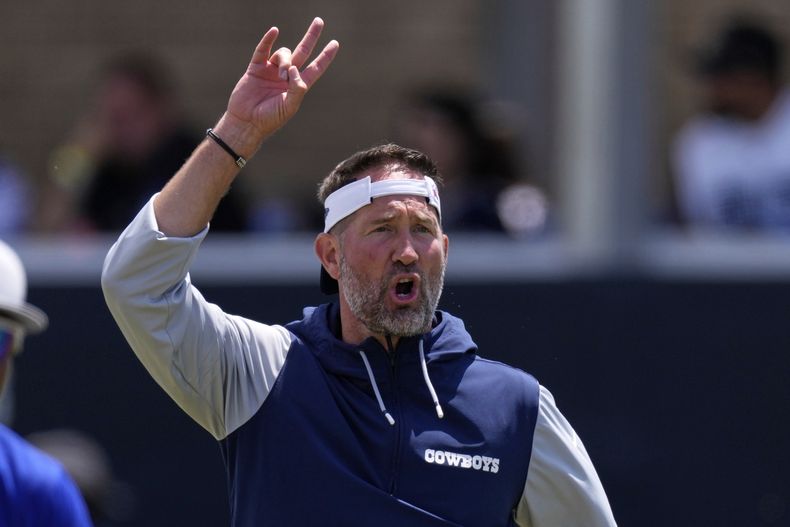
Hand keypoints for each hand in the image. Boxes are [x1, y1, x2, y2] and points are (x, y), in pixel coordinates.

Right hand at [221, 17, 338, 153]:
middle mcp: (286, 76)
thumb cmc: (270, 119)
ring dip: (285, 60)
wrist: (247, 122)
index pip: (315, 68)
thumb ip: (297, 88)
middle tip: (319, 21)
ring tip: (281, 75)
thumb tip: (295, 68)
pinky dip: (268, 40)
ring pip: (284, 54)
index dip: (325, 56)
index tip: (335, 43)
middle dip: (311, 37)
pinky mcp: (256, 68)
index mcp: (297, 86)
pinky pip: (263, 50)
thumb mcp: (289, 106)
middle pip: (302, 52)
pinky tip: (274, 32)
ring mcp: (271, 71)